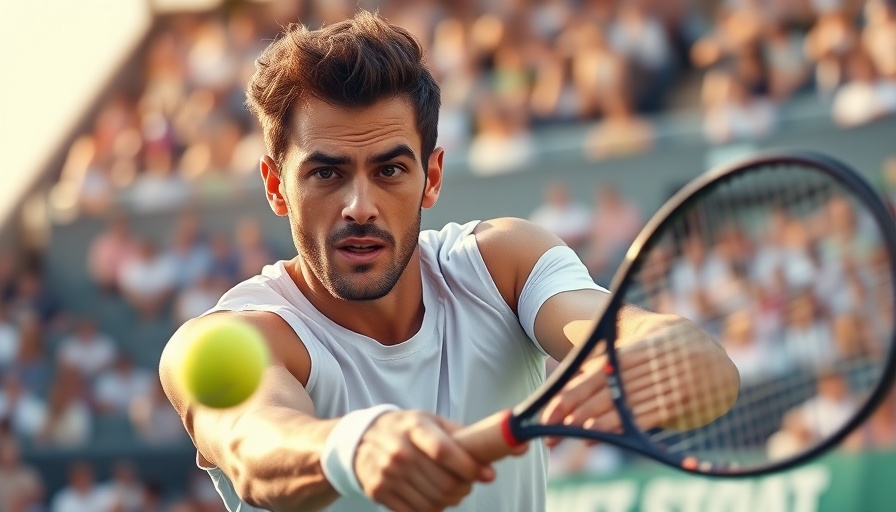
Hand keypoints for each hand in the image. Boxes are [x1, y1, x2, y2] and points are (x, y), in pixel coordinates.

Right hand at [355, 410, 493, 511]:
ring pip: (434, 502)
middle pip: (444, 483)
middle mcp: (399, 451)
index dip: (470, 467)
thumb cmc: (406, 429)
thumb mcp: (431, 421)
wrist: (361, 440)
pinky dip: (433, 509)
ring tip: (453, 489)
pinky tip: (434, 497)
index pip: (445, 452)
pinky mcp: (380, 493)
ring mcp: (387, 474)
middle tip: (469, 482)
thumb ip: (466, 434)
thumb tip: (517, 444)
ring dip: (452, 500)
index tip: (488, 475)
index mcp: (415, 428)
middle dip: (465, 487)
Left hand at [542, 315, 738, 444]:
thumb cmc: (663, 349)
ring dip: (592, 424)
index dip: (572, 392)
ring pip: (622, 407)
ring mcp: (667, 386)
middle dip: (574, 412)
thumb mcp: (641, 342)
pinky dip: (617, 429)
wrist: (714, 357)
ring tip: (565, 434)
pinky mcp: (678, 405)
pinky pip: (642, 419)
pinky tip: (594, 436)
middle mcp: (653, 366)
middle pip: (606, 392)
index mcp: (640, 346)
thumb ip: (610, 358)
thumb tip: (572, 376)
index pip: (599, 372)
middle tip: (548, 429)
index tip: (549, 410)